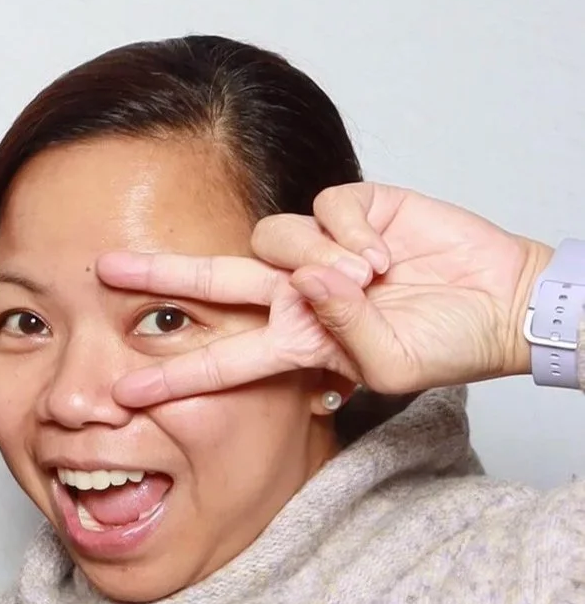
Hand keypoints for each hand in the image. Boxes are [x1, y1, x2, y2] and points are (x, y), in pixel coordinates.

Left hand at [103, 184, 556, 404]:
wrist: (496, 304)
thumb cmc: (444, 345)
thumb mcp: (385, 368)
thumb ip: (341, 336)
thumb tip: (314, 283)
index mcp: (291, 343)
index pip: (216, 360)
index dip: (170, 376)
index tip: (121, 394)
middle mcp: (293, 295)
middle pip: (211, 283)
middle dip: (158, 277)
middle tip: (106, 270)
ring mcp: (318, 251)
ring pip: (276, 241)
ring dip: (318, 262)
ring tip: (370, 281)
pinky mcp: (354, 208)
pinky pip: (325, 209)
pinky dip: (352, 231)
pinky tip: (383, 253)